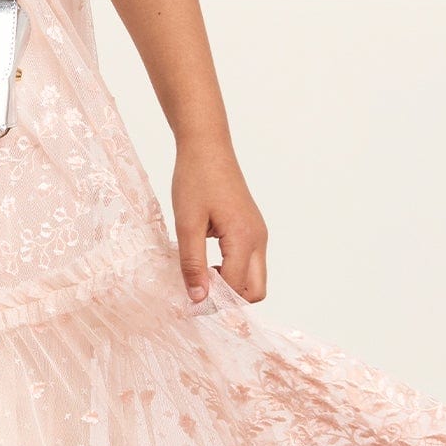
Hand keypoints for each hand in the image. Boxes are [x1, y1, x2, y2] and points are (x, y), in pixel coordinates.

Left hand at [172, 143, 267, 304]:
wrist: (207, 146)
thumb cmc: (195, 179)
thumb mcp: (187, 224)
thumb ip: (193, 263)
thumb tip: (198, 299)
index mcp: (245, 238)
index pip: (235, 288)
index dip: (212, 299)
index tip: (187, 297)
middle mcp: (259, 239)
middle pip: (255, 291)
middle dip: (229, 299)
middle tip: (198, 288)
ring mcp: (258, 233)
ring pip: (253, 278)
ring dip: (230, 284)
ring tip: (199, 272)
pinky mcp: (252, 228)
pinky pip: (249, 262)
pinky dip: (231, 270)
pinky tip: (206, 260)